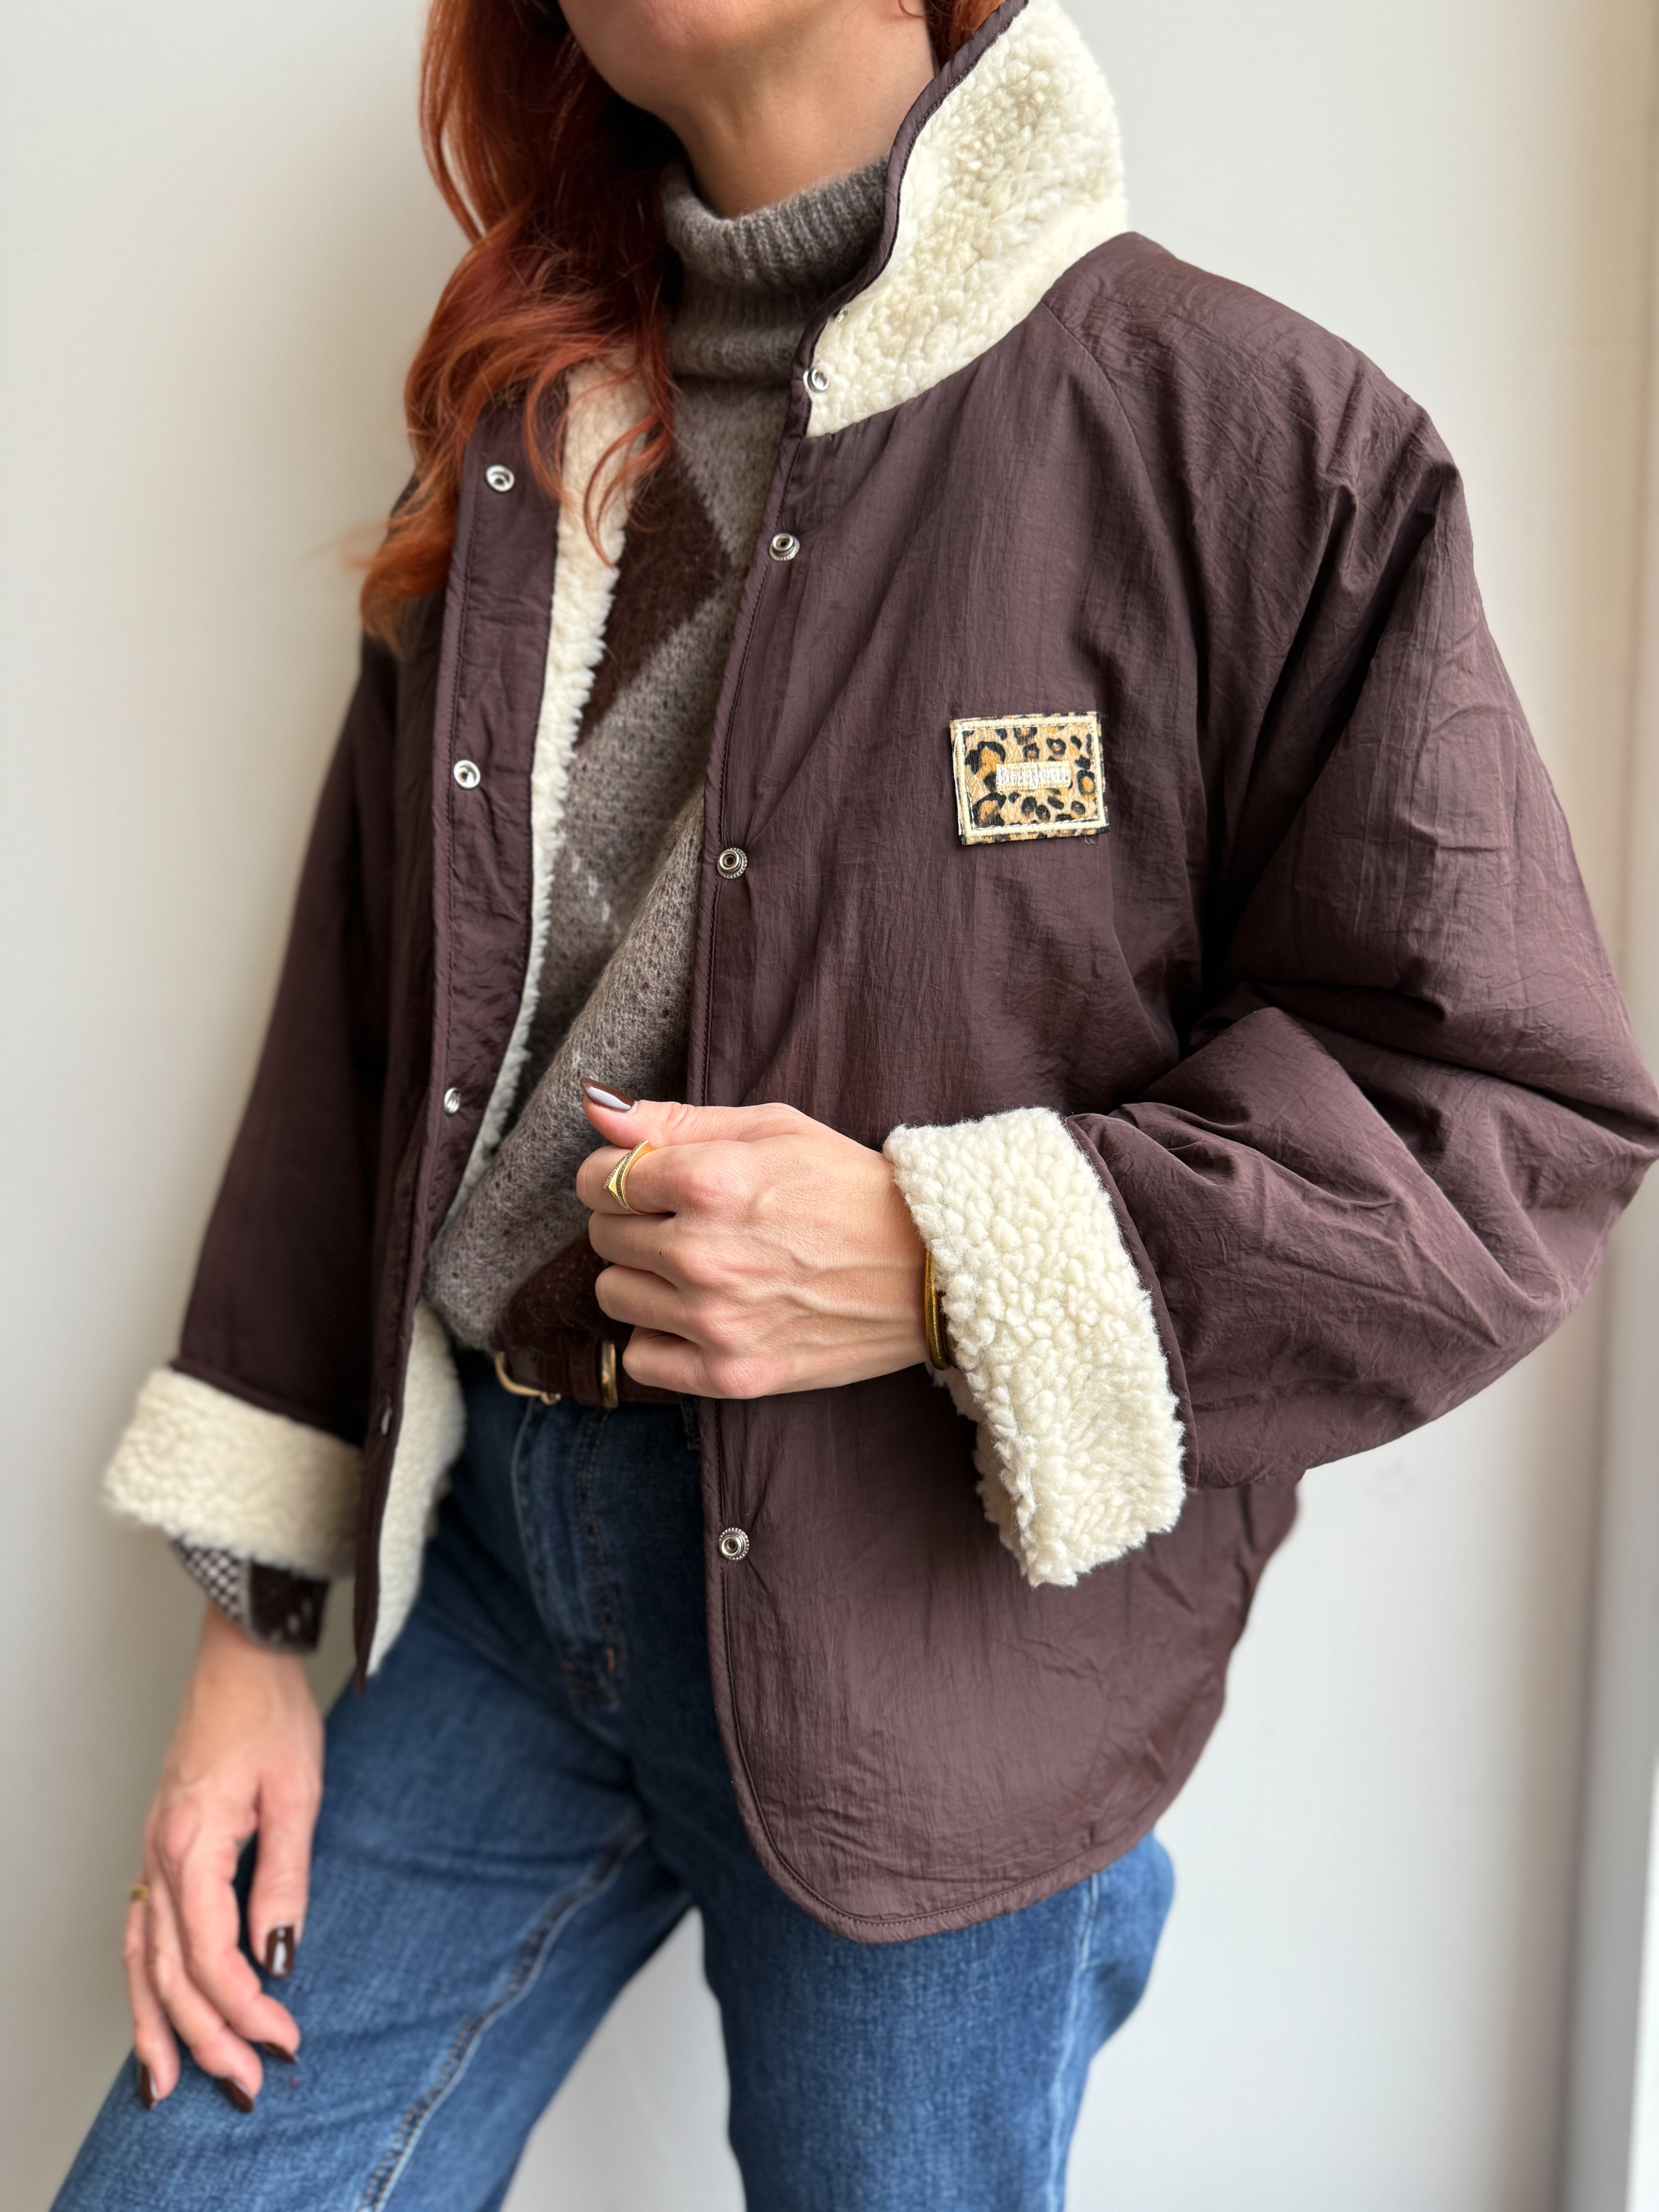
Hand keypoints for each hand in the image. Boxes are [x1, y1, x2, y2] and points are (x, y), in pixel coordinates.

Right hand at [125, 1602, 321, 2108]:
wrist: (240, 1659)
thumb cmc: (271, 1714)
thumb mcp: (296, 1795)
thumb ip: (283, 1878)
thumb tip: (279, 1954)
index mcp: (193, 1844)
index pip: (211, 1956)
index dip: (244, 2008)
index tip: (282, 2041)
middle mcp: (160, 1857)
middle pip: (169, 1973)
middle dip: (205, 2038)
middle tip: (242, 2086)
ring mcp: (152, 1854)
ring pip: (140, 1961)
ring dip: (156, 2026)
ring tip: (167, 2086)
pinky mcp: (159, 1849)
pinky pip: (139, 1933)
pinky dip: (141, 1984)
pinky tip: (152, 2015)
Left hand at [575, 1087, 928, 1396]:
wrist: (927, 1269)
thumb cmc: (848, 1187)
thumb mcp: (771, 1128)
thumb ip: (675, 1120)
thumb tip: (597, 1110)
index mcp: (709, 1181)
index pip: (599, 1179)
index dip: (616, 1175)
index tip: (646, 1181)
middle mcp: (702, 1253)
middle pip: (603, 1236)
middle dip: (633, 1222)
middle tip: (687, 1221)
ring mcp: (715, 1320)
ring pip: (614, 1295)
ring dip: (644, 1278)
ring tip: (698, 1267)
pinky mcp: (730, 1374)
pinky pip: (640, 1359)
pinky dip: (660, 1336)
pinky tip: (700, 1315)